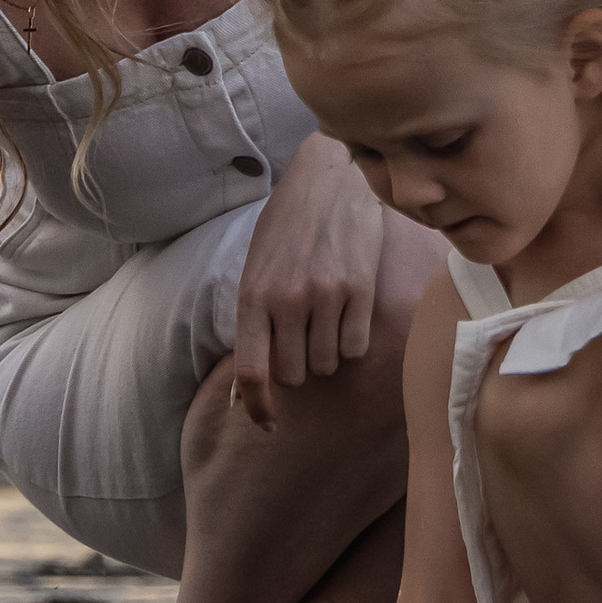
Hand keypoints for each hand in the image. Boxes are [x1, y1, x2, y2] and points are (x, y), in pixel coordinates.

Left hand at [230, 137, 385, 430]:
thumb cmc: (287, 226)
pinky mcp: (360, 291)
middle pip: (293, 375)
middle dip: (296, 368)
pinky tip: (347, 313)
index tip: (268, 425)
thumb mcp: (255, 270)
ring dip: (325, 354)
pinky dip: (351, 341)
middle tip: (301, 340)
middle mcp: (287, 300)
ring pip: (327, 364)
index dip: (258, 407)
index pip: (252, 372)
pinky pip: (355, 347)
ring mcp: (326, 296)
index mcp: (253, 296)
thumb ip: (250, 329)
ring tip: (325, 319)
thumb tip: (240, 397)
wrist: (332, 178)